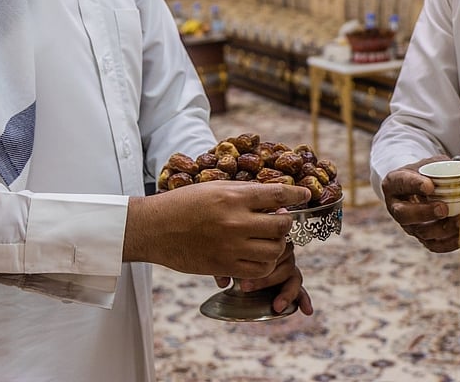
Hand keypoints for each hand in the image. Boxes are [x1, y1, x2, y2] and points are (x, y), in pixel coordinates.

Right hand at [124, 180, 310, 280]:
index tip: (306, 195)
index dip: (297, 194)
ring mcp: (230, 246)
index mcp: (234, 196)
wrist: (153, 228)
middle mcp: (235, 221)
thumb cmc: (183, 204)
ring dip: (278, 245)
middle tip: (281, 220)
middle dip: (287, 223)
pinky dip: (265, 266)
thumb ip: (245, 193)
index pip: (278, 194)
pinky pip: (258, 271)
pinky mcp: (222, 266)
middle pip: (281, 225)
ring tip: (271, 240)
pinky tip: (260, 257)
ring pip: (274, 251)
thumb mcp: (215, 187)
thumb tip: (274, 199)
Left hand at [215, 243, 313, 315]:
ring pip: (293, 278)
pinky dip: (304, 300)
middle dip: (266, 279)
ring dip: (285, 293)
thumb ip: (225, 267)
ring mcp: (288, 267)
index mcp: (270, 242)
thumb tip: (223, 282)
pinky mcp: (291, 282)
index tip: (244, 279)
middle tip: (246, 288)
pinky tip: (307, 310)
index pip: (275, 248)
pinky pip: (301, 289)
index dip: (262, 263)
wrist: (239, 253)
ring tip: (276, 306)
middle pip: (284, 263)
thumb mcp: (226, 257)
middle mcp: (283, 253)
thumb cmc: (234, 252)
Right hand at [380, 157, 459, 252]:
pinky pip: (431, 245)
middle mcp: (396, 206)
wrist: (418, 186)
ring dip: (443, 228)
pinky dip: (449, 244)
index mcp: (395, 182)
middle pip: (404, 214)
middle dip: (425, 213)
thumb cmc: (424, 172)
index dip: (414, 185)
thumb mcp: (432, 162)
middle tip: (444, 208)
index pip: (401, 183)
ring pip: (420, 232)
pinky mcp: (420, 236)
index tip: (430, 186)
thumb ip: (450, 166)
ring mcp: (407, 224)